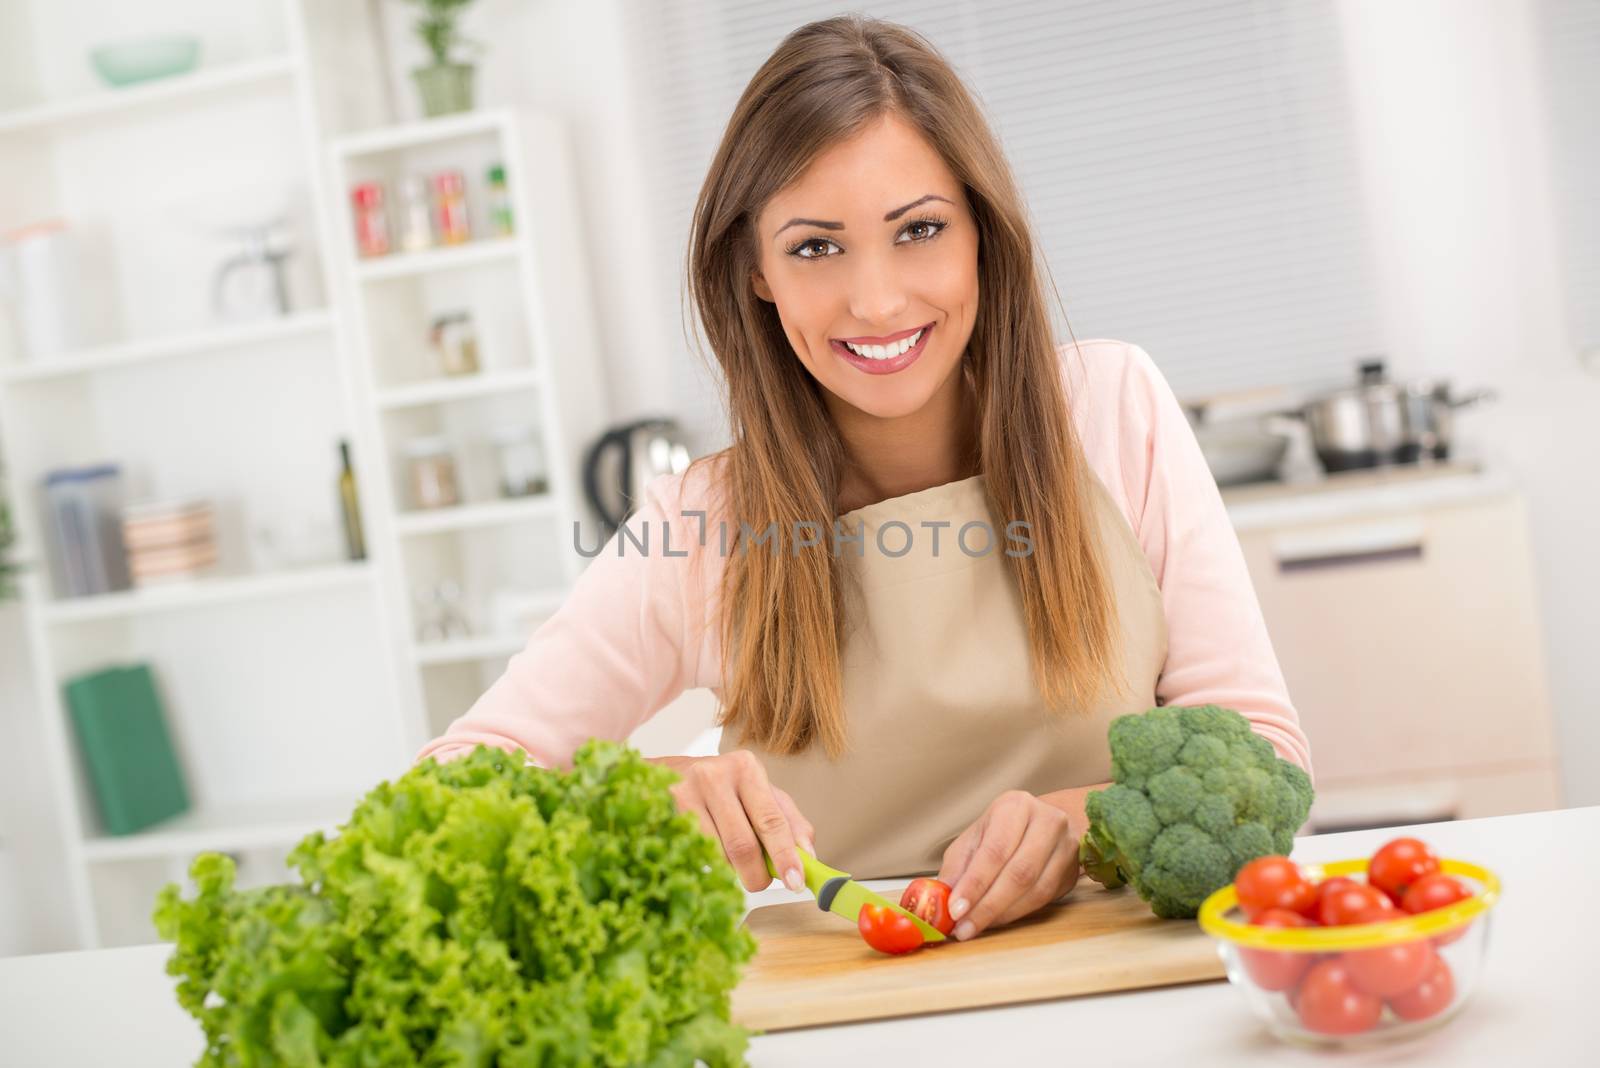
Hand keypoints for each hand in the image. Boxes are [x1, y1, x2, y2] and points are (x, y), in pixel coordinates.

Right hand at [651, 750, 815, 892]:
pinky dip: (707, 865)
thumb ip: (788, 822)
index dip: (785, 856)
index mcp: (747, 769)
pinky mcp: (664, 813)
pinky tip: (707, 851)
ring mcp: (686, 792)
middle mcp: (715, 775)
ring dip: (730, 870)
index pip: (771, 820)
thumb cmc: (721, 789)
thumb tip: (808, 855)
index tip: (795, 881)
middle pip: (742, 844)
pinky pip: (693, 855)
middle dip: (756, 875)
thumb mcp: (760, 794)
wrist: (668, 774)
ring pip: (716, 855)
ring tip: (730, 857)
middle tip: (759, 882)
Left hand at [936, 789, 1080, 940]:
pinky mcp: (1073, 870)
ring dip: (1002, 914)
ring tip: (975, 927)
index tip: (954, 910)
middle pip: (1019, 873)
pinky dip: (1017, 914)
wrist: (1041, 825)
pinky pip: (1045, 899)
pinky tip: (997, 920)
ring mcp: (1066, 846)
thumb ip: (957, 867)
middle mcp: (1047, 821)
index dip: (975, 883)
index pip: (995, 850)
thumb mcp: (973, 840)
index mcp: (1015, 806)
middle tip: (963, 927)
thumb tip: (940, 899)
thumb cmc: (1001, 832)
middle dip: (987, 906)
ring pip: (1035, 890)